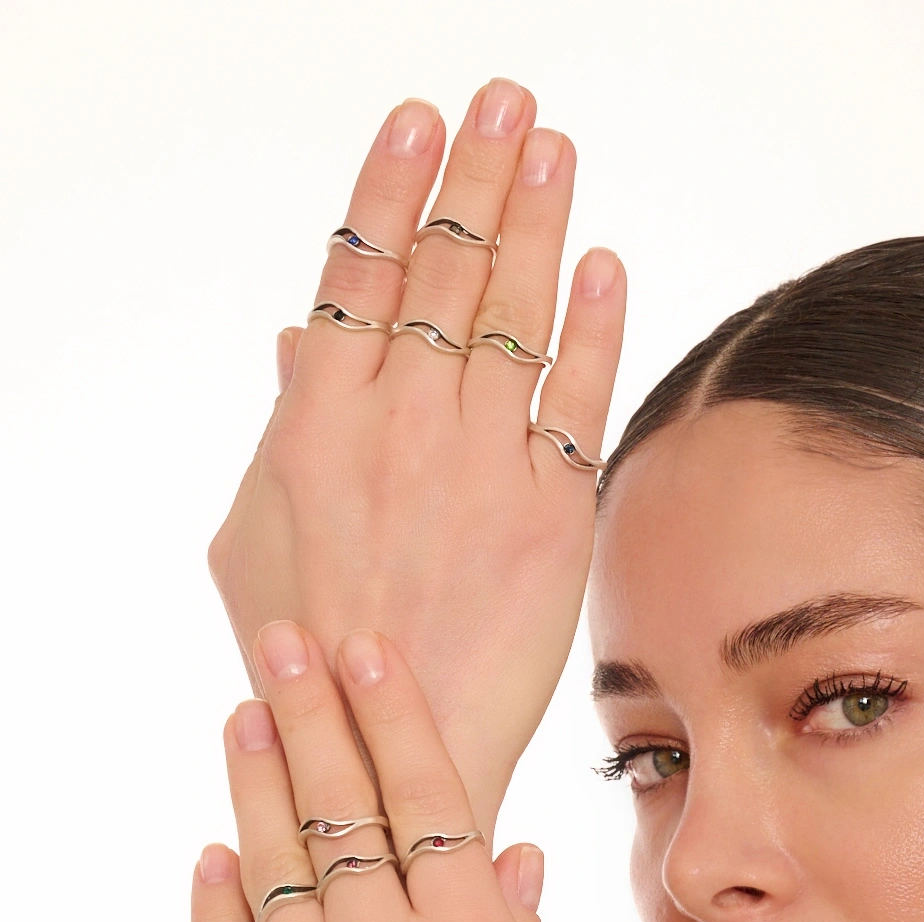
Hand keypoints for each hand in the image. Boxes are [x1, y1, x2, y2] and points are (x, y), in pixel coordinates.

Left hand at [191, 619, 599, 921]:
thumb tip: (511, 860)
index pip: (428, 798)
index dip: (395, 715)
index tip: (369, 651)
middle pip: (340, 808)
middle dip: (313, 712)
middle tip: (284, 641)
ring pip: (271, 865)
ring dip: (256, 782)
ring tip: (242, 715)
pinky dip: (211, 904)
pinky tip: (207, 856)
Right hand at [208, 82, 625, 833]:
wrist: (390, 749)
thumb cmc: (303, 652)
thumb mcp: (250, 537)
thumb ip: (281, 426)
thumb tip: (295, 336)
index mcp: (314, 421)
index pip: (359, 273)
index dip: (394, 188)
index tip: (423, 121)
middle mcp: (399, 425)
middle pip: (446, 271)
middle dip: (479, 174)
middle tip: (508, 101)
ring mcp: (478, 464)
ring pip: (514, 314)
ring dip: (538, 218)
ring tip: (553, 145)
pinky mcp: (549, 513)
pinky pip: (577, 399)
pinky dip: (595, 326)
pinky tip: (605, 264)